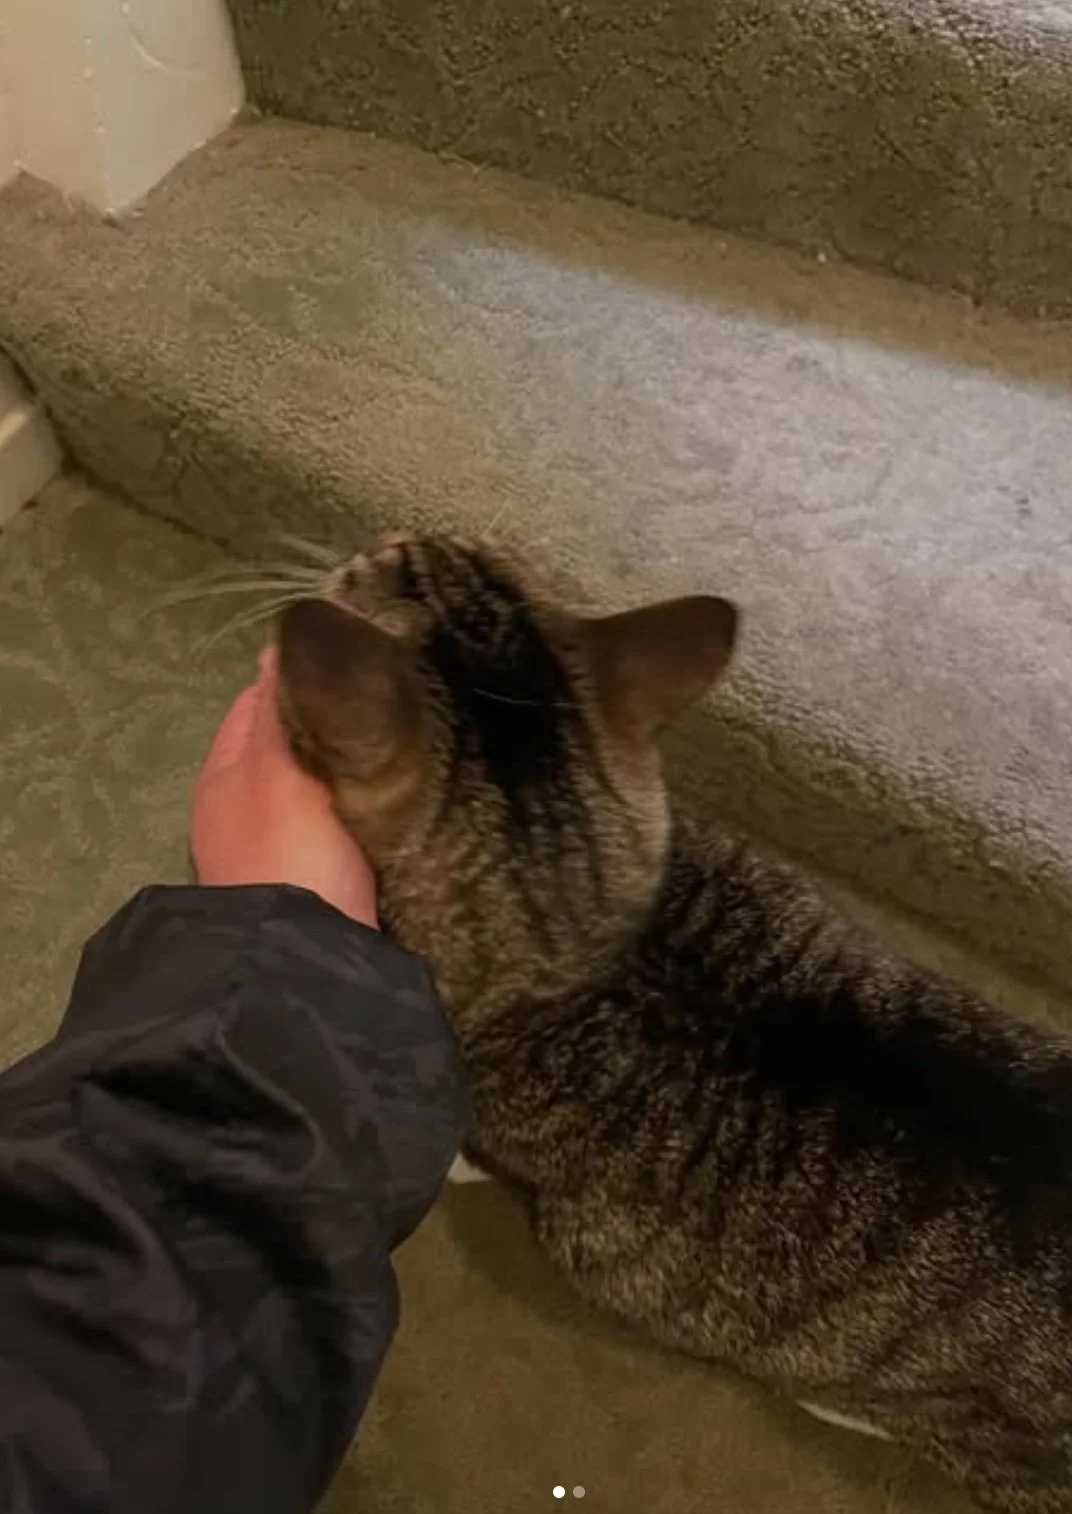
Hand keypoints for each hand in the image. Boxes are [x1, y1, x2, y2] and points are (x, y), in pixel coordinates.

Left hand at [191, 647, 377, 928]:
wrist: (307, 960)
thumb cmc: (289, 851)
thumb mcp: (279, 769)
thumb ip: (278, 712)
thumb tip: (275, 651)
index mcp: (221, 778)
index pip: (254, 706)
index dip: (296, 680)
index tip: (348, 665)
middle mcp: (238, 813)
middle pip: (286, 749)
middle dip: (327, 728)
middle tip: (381, 708)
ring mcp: (272, 853)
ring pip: (313, 790)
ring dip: (346, 773)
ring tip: (393, 751)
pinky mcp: (310, 885)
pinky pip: (335, 829)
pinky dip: (357, 812)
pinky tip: (389, 805)